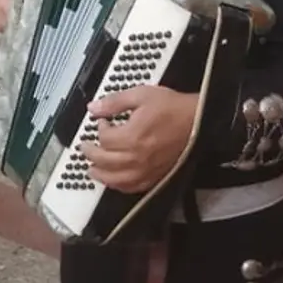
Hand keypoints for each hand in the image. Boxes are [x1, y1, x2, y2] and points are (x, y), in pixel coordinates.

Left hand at [81, 85, 197, 193]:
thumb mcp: (141, 95)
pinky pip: (132, 187)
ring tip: (91, 170)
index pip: (104, 138)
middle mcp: (137, 157)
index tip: (102, 121)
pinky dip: (119, 186)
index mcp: (131, 136)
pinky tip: (114, 181)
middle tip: (85, 147)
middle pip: (104, 161)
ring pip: (115, 180)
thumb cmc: (172, 107)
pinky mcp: (155, 176)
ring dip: (100, 175)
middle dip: (91, 153)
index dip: (99, 128)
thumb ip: (114, 102)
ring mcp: (146, 170)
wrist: (198, 120)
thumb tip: (93, 107)